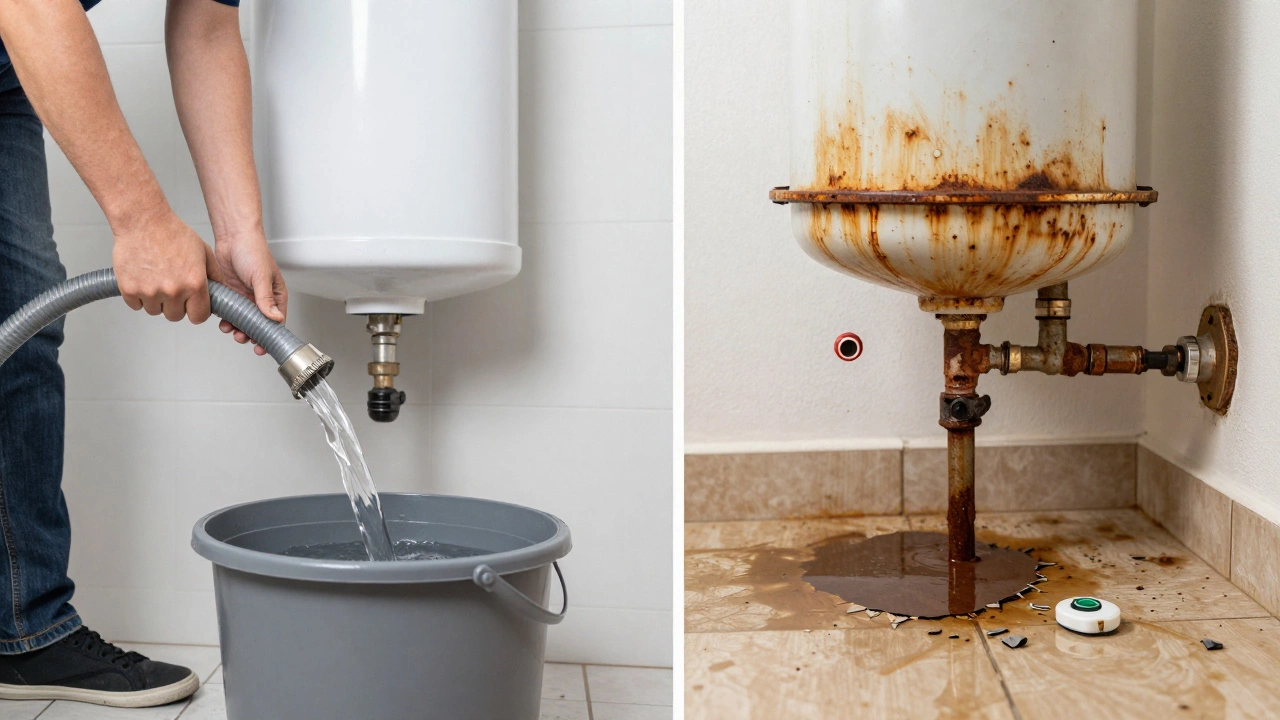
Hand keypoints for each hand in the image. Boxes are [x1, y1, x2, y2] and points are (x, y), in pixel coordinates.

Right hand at [112, 207, 221, 322]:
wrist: (143, 221)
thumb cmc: (173, 233)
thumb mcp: (204, 252)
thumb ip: (214, 275)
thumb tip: (220, 294)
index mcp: (194, 284)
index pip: (198, 317)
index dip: (196, 311)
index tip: (192, 305)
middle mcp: (173, 291)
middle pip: (175, 316)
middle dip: (175, 305)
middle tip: (172, 286)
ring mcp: (150, 292)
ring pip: (155, 311)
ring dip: (156, 300)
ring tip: (157, 278)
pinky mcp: (129, 289)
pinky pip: (136, 305)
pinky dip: (138, 296)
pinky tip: (143, 279)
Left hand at [212, 231, 287, 356]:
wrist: (232, 236)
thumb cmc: (253, 250)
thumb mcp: (261, 276)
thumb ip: (266, 299)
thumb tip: (276, 318)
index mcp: (275, 295)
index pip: (276, 321)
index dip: (269, 335)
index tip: (261, 347)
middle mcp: (261, 298)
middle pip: (258, 324)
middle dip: (250, 334)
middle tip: (242, 338)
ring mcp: (245, 297)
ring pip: (242, 320)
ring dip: (236, 327)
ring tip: (229, 329)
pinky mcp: (232, 294)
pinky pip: (230, 311)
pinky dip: (226, 318)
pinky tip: (222, 320)